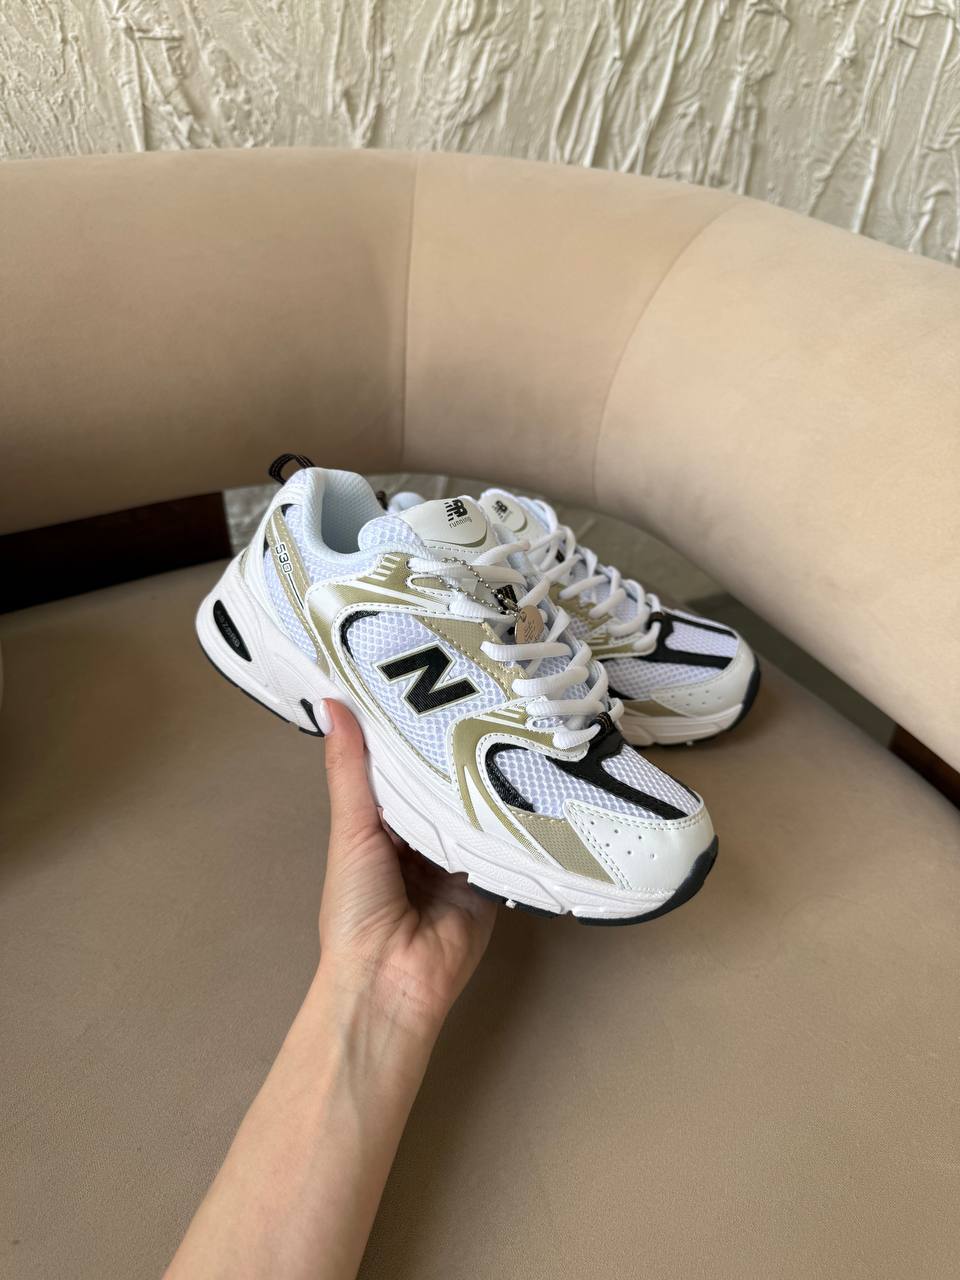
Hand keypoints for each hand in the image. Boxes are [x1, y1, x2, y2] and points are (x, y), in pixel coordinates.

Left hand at [318, 701, 495, 1035]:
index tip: (429, 678)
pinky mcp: (493, 878)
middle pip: (441, 786)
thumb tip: (331, 702)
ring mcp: (459, 858)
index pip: (401, 768)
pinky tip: (531, 772)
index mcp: (381, 827)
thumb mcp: (351, 830)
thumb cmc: (356, 907)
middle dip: (455, 752)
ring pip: (475, 807)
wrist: (391, 979)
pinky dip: (512, 816)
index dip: (411, 730)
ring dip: (486, 779)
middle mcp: (420, 839)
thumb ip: (350, 770)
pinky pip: (505, 839)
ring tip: (511, 719)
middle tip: (482, 690)